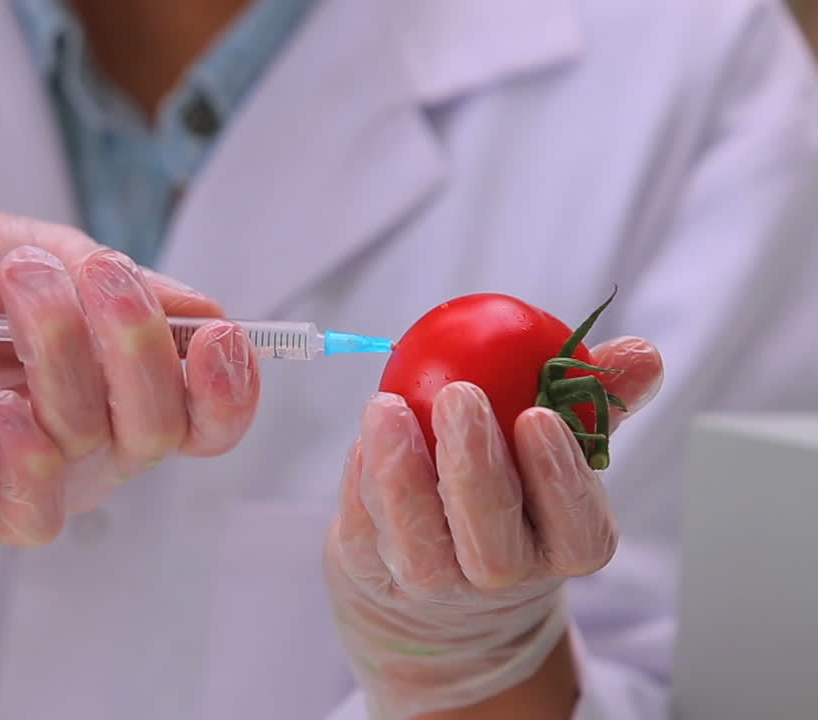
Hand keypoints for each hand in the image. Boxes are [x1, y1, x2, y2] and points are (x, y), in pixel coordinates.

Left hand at [0, 206, 260, 545]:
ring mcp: (41, 470)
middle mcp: (97, 434)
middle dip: (138, 344)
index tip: (219, 337)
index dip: (230, 389)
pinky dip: (31, 461)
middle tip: (94, 272)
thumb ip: (123, 284)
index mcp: (126, 379)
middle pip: (161, 427)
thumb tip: (212, 315)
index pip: (207, 414)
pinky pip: (34, 513)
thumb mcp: (45, 250)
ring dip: (66, 355)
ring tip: (20, 282)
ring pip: (96, 446)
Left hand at [323, 337, 663, 717]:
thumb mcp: (554, 450)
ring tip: (389, 406)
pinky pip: (365, 529)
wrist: (438, 583)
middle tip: (459, 393)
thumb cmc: (511, 495)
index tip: (537, 415)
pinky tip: (367, 435)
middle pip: (493, 543)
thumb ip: (593, 400)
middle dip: (475, 467)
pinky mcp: (371, 574)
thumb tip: (641, 354)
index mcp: (563, 548)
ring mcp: (432, 586)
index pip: (577, 529)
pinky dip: (361, 480)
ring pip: (419, 543)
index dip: (559, 478)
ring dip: (401, 472)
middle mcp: (500, 577)